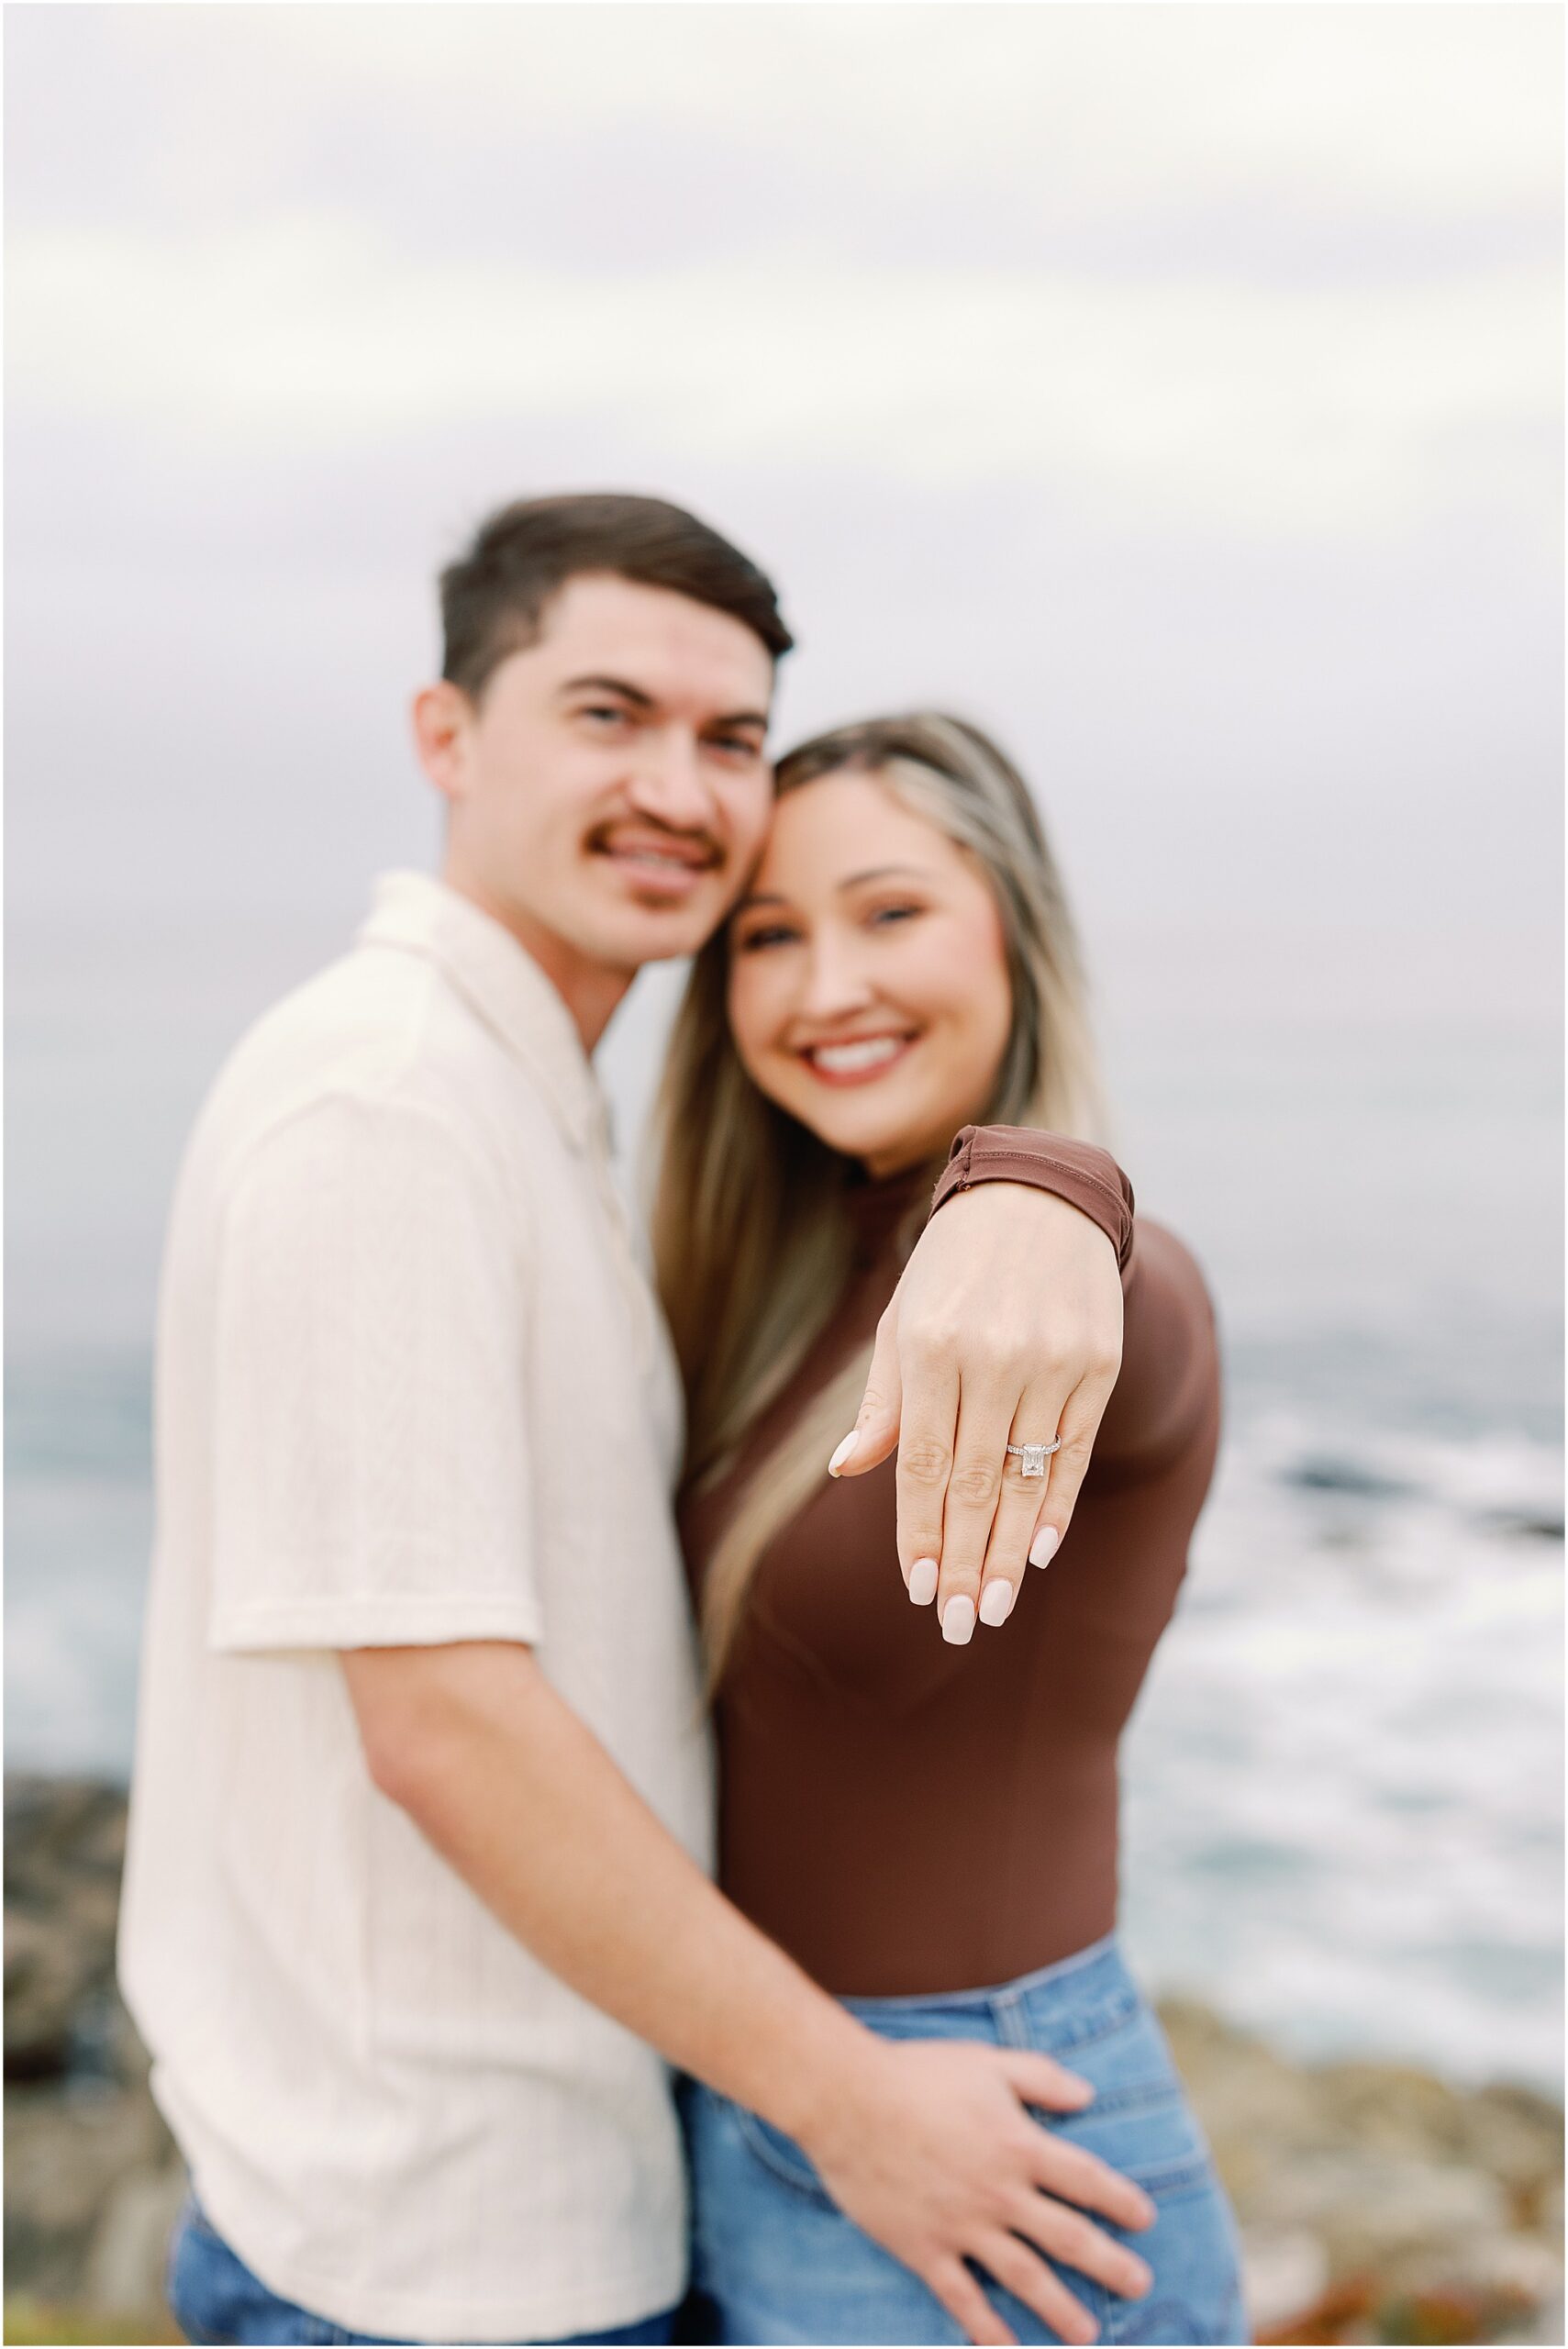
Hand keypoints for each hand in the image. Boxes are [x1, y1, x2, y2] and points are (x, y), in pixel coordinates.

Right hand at [800, 2034, 1154, 2345]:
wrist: (847, 2100)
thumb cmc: (918, 2073)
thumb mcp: (986, 2062)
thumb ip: (1041, 2077)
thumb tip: (1088, 2095)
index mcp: (1018, 2145)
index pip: (1085, 2179)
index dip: (1120, 2200)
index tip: (1145, 2219)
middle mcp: (999, 2193)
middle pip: (1068, 2238)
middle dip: (1110, 2264)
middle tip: (1140, 2285)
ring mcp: (962, 2226)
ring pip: (1025, 2278)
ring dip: (1061, 2308)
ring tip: (1088, 2333)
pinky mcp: (925, 2249)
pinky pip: (963, 2300)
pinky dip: (987, 2329)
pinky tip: (1008, 2348)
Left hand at [829, 1183, 1122, 1638]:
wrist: (1040, 1197)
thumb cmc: (953, 1268)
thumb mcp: (902, 1320)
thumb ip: (883, 1401)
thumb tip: (847, 1470)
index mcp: (932, 1347)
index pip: (922, 1464)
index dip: (919, 1533)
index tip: (916, 1590)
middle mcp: (993, 1357)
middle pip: (975, 1484)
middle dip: (963, 1562)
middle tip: (956, 1625)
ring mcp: (1052, 1361)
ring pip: (1025, 1476)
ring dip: (1007, 1552)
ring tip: (993, 1609)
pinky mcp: (1098, 1363)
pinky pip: (1074, 1450)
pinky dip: (1056, 1505)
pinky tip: (1038, 1552)